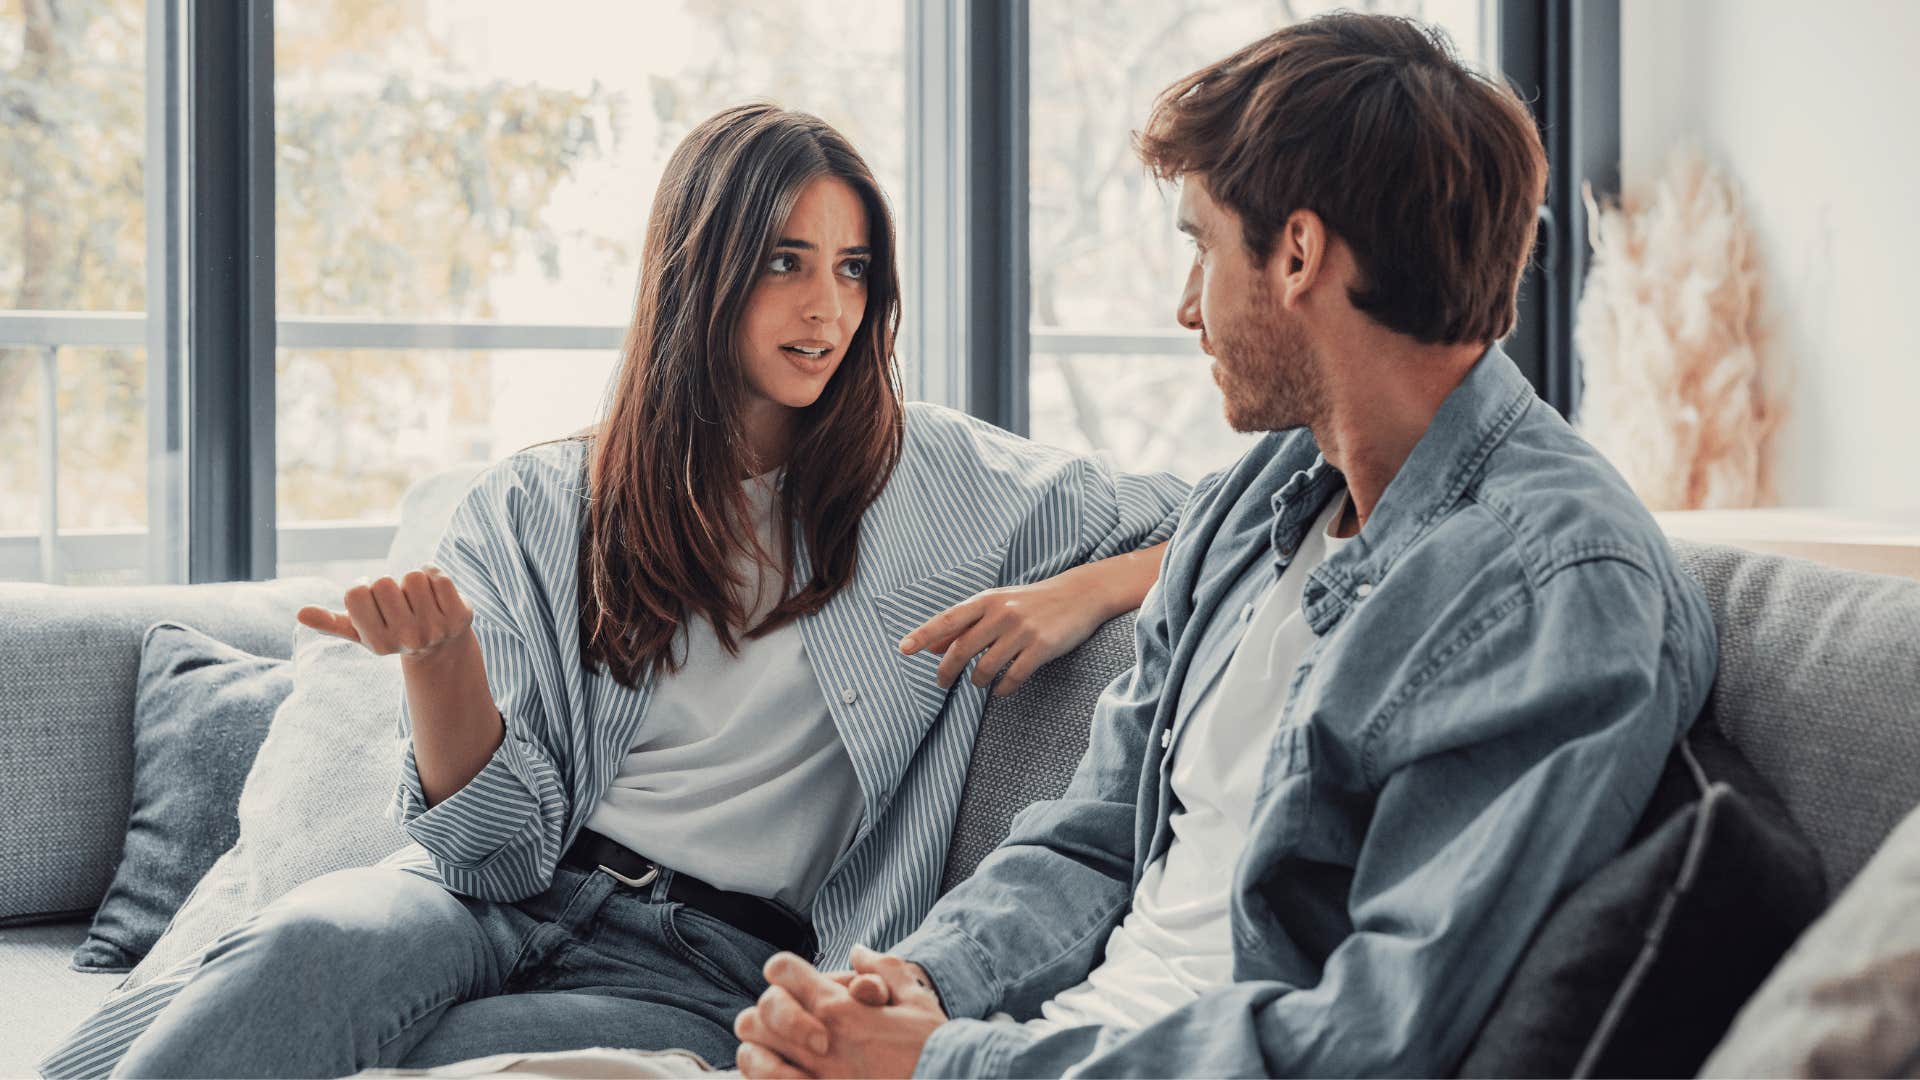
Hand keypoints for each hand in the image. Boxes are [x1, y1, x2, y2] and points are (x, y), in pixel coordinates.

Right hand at [296, 565, 471, 659]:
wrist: (442, 645)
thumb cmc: (392, 631)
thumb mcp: (360, 630)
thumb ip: (331, 622)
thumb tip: (300, 614)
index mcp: (377, 643)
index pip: (355, 593)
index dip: (362, 586)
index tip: (372, 599)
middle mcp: (407, 640)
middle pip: (384, 582)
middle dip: (390, 585)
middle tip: (400, 604)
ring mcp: (436, 629)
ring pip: (412, 575)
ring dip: (414, 581)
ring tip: (419, 601)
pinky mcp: (460, 616)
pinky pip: (437, 574)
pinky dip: (435, 575)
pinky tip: (436, 595)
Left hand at [735, 946, 946, 1078]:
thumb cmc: (932, 1046)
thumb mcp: (915, 999)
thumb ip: (882, 969)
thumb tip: (858, 952)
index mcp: (840, 1008)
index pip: (783, 970)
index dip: (782, 969)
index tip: (790, 978)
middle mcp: (820, 1042)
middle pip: (756, 1014)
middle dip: (766, 1012)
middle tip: (782, 1019)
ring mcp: (816, 1077)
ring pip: (752, 1055)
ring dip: (758, 1049)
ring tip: (773, 1051)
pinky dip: (764, 1079)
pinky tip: (780, 1076)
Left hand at [899, 572, 1109, 697]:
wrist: (1079, 595)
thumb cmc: (1030, 602)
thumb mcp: (995, 605)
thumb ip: (963, 625)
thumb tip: (929, 647)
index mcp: (986, 600)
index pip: (947, 619)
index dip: (923, 635)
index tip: (903, 649)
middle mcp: (1001, 613)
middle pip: (962, 650)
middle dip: (947, 672)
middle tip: (942, 684)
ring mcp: (1022, 631)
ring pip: (985, 668)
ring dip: (978, 682)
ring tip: (980, 683)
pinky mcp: (1042, 647)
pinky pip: (1013, 678)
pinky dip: (1002, 689)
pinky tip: (1001, 689)